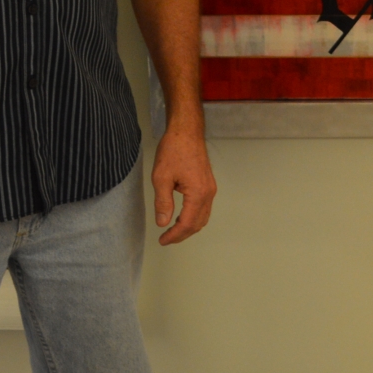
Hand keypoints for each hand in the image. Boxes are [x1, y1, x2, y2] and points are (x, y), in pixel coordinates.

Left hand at [150, 123, 215, 244]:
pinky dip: (193, 217)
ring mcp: (210, 188)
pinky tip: (181, 217)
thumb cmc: (173, 151)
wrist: (186, 132)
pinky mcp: (208, 184)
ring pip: (203, 217)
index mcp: (198, 193)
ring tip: (172, 231)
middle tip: (165, 239)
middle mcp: (208, 193)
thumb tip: (162, 223)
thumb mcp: (161, 178)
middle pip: (198, 223)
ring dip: (189, 227)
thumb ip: (163, 202)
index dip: (175, 235)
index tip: (162, 240)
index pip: (188, 223)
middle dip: (182, 234)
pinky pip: (204, 208)